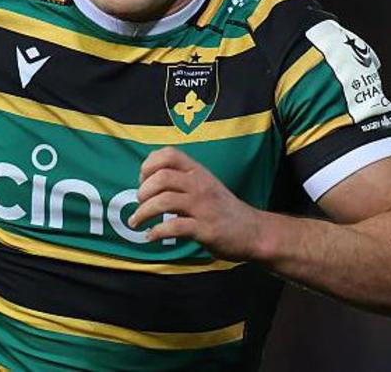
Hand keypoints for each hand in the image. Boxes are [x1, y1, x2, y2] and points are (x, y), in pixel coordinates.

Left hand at [129, 147, 267, 260]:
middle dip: (143, 191)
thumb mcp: (206, 186)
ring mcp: (203, 207)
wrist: (254, 232)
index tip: (143, 181)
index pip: (168, 154)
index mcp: (198, 172)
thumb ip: (182, 181)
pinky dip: (156, 232)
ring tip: (136, 222)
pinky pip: (174, 227)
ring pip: (164, 201)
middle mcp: (200, 185)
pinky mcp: (205, 229)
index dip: (149, 165)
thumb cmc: (223, 209)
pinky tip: (151, 236)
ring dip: (143, 213)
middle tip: (140, 203)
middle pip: (162, 177)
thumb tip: (148, 182)